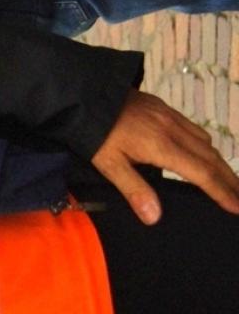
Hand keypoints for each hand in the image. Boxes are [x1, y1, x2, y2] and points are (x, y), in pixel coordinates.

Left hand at [91, 91, 238, 224]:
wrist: (89, 96)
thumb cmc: (96, 133)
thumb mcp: (109, 164)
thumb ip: (134, 189)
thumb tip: (155, 217)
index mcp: (163, 146)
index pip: (202, 173)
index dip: (221, 192)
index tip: (237, 208)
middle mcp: (175, 131)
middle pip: (212, 158)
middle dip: (230, 180)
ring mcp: (172, 119)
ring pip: (207, 143)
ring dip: (221, 164)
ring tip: (229, 183)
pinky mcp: (166, 111)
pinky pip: (196, 131)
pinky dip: (207, 148)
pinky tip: (205, 157)